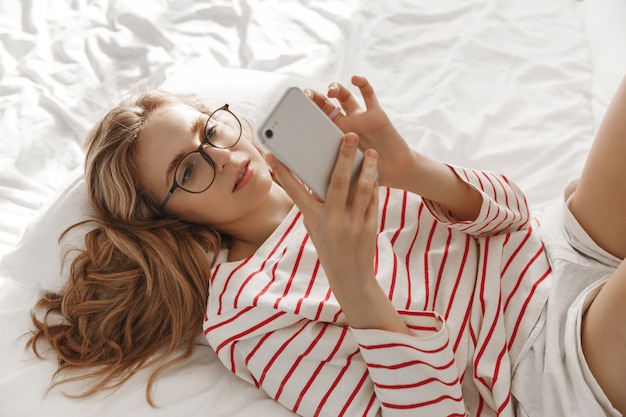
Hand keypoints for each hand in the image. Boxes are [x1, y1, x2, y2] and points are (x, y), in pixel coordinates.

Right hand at [267, 133, 411, 333]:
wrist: (350, 277)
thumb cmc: (329, 248)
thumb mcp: (316, 229)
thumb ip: (316, 205)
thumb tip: (319, 177)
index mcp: (313, 220)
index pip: (295, 192)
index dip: (283, 172)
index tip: (272, 154)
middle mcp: (332, 221)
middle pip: (337, 181)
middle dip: (344, 155)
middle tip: (350, 135)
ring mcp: (352, 224)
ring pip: (362, 188)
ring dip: (367, 167)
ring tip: (370, 152)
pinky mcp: (369, 227)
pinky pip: (372, 200)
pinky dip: (373, 184)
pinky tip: (374, 172)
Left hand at [305, 75, 415, 189]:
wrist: (395, 172)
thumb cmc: (368, 177)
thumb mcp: (343, 175)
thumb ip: (325, 171)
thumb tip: (300, 177)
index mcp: (333, 138)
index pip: (314, 120)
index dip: (304, 113)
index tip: (293, 110)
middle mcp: (345, 124)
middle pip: (326, 105)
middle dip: (315, 97)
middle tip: (307, 95)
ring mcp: (360, 117)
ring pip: (344, 97)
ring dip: (336, 89)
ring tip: (331, 91)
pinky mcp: (376, 114)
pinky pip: (368, 95)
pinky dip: (362, 84)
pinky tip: (354, 79)